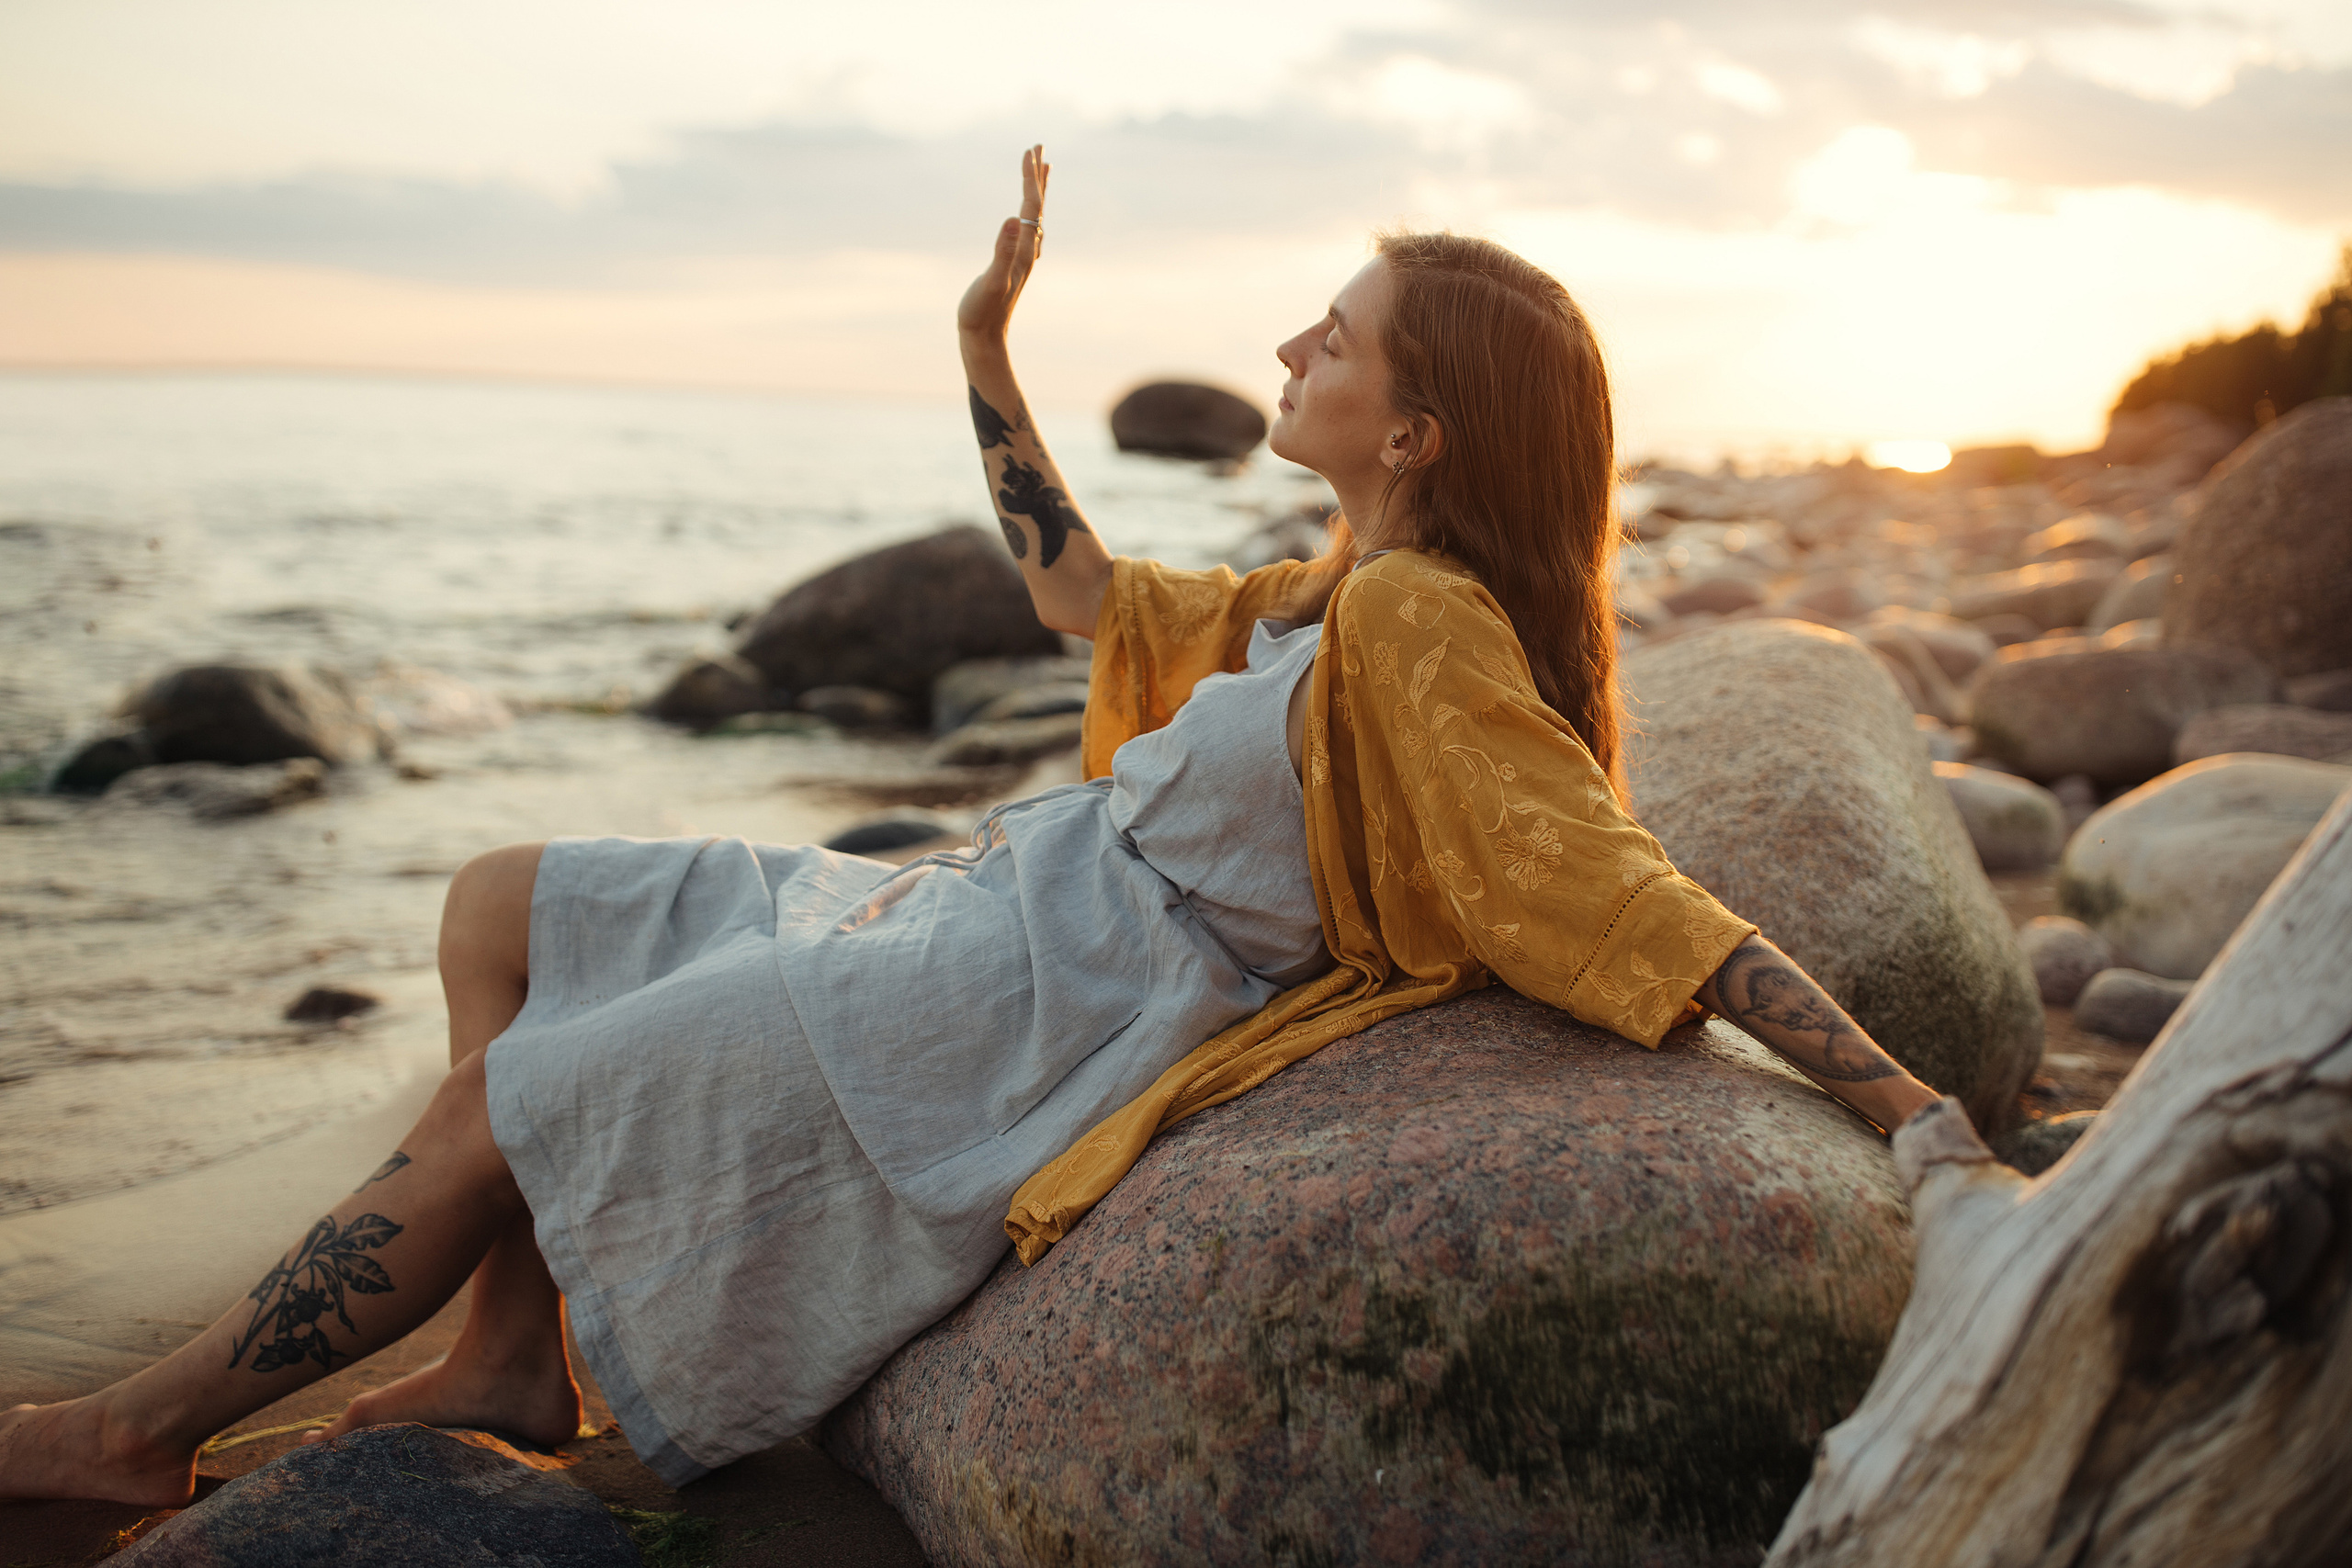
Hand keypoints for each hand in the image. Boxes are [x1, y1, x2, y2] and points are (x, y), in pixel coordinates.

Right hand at [957, 145, 1047, 344]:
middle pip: (1037, 206)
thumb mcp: (991, 281)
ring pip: (1034, 216)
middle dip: (1037, 175)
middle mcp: (1028, 251)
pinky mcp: (1015, 264)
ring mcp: (1023, 258)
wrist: (984, 339)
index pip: (1030, 206)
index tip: (1029, 151)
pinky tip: (1026, 214)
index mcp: (1023, 250)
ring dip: (1037, 191)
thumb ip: (1002, 251)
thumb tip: (1011, 219)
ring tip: (1041, 170)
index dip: (1030, 177)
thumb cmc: (982, 311)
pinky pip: (1027, 229)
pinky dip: (1029, 211)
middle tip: (1039, 146)